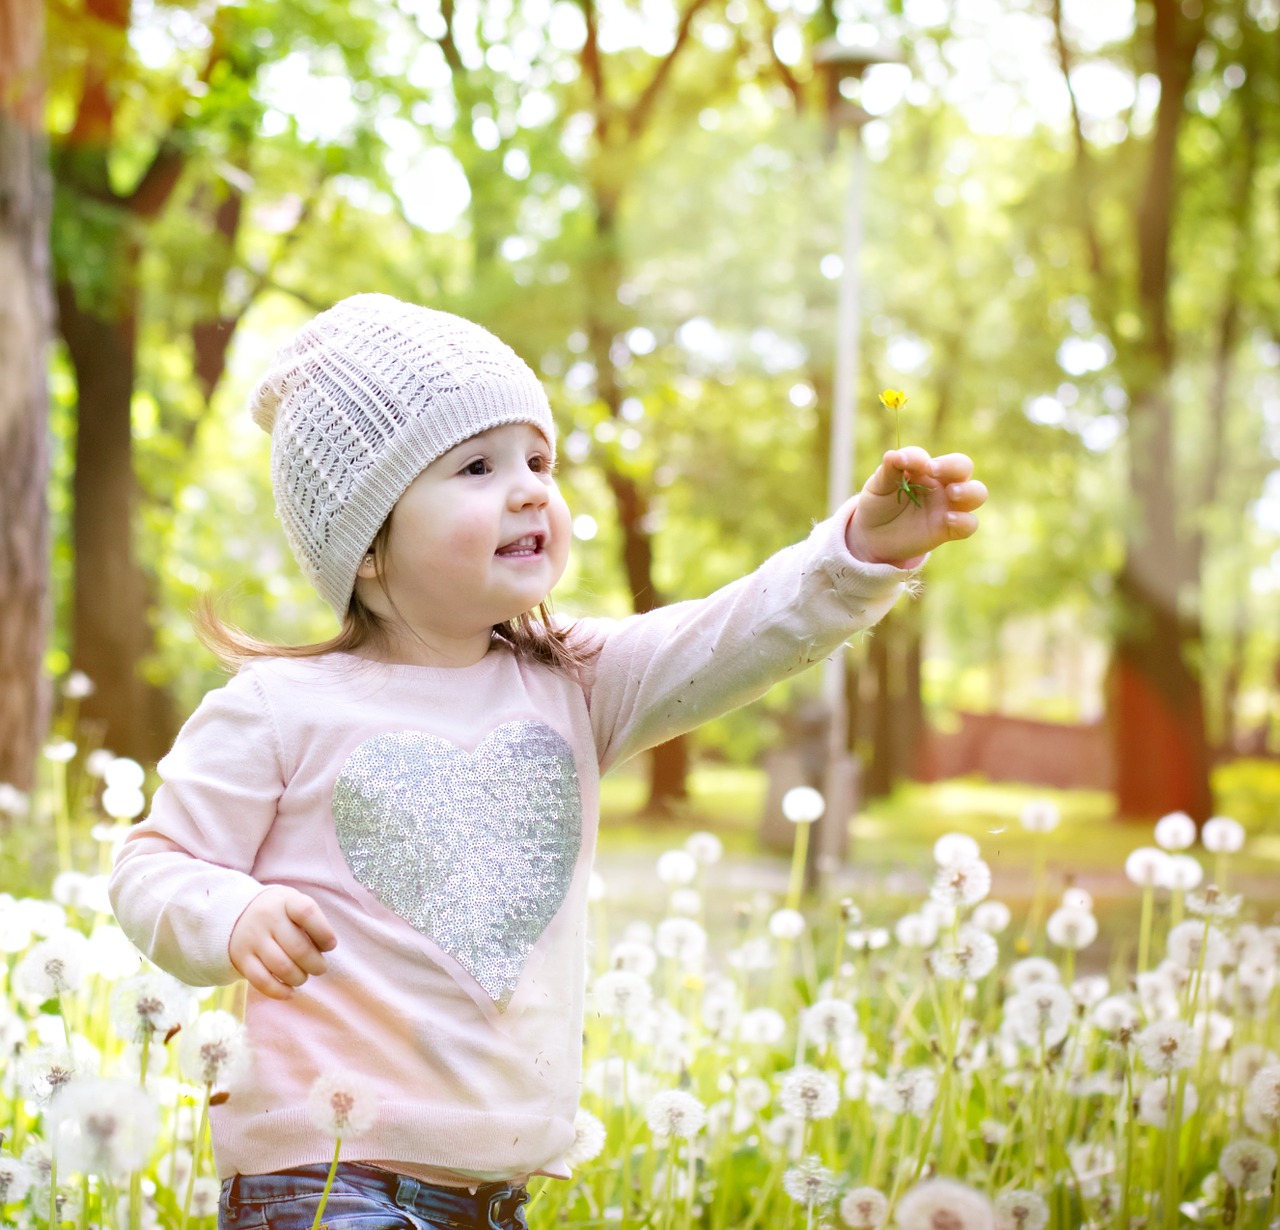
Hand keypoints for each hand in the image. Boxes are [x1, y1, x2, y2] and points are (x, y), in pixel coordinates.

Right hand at [229, 886, 336, 999]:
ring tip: (303, 976)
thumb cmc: (280, 912)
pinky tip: (290, 992)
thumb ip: (312, 922)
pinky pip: (261, 981)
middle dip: (316, 964)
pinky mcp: (241, 958)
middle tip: (320, 968)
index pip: (307, 912)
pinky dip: (279, 991)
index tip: (330, 945)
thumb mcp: (295, 904)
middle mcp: (267, 918)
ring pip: (282, 967)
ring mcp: (252, 938)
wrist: (239, 913)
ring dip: (299, 978)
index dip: (324, 932)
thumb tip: (327, 948)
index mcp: (286, 901)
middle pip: (298, 948)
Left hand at [844, 448, 985, 567]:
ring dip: (969, 490)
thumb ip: (889, 470)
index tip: (901, 462)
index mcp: (926, 469)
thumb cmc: (879, 504)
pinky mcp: (949, 529)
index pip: (931, 456)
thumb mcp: (878, 485)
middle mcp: (942, 484)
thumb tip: (895, 455)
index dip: (918, 457)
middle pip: (964, 466)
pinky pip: (970, 524)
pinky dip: (964, 520)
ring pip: (977, 492)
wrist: (873, 536)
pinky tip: (947, 519)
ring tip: (952, 493)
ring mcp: (948, 506)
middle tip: (933, 470)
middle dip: (953, 465)